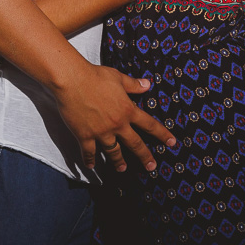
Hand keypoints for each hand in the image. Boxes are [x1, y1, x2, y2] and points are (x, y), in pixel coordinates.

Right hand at [53, 64, 176, 173]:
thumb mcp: (118, 77)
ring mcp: (101, 132)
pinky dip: (90, 160)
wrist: (72, 80)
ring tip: (122, 169)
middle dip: (145, 156)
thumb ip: (133, 84)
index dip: (162, 134)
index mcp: (127, 110)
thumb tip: (148, 84)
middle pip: (135, 144)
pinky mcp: (84, 135)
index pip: (149, 125)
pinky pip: (89, 151)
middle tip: (151, 167)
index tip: (172, 143)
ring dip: (118, 161)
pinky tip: (91, 166)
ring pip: (113, 151)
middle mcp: (117, 124)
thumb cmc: (95, 75)